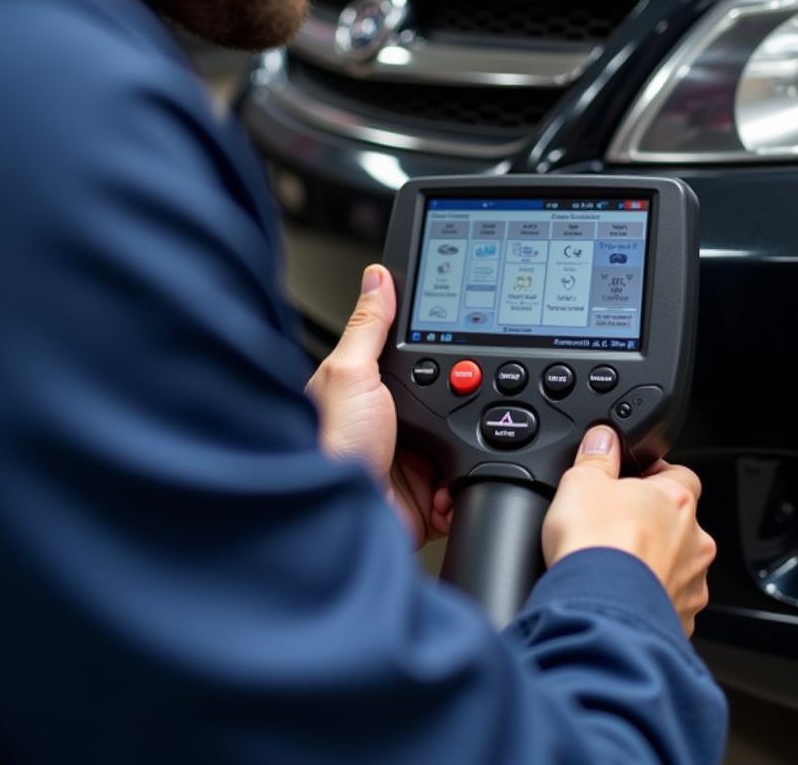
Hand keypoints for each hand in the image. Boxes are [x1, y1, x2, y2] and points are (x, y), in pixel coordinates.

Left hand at [304, 264, 451, 547]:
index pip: (419, 356)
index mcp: (372, 389)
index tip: (469, 340)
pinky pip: (465, 481)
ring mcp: (413, 458)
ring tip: (453, 445)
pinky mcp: (428, 494)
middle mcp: (394, 422)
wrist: (340, 520)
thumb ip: (367, 327)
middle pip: (449, 397)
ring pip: (463, 439)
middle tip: (465, 402)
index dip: (444, 349)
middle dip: (465, 403)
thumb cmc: (329, 447)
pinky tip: (453, 479)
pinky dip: (466, 482)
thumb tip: (378, 277)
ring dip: (468, 445)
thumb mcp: (348, 374)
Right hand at [542, 426, 715, 635]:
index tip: (634, 480)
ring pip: (678, 565)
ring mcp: (692, 584)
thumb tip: (603, 437)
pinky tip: (622, 596)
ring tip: (616, 567)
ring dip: (655, 564)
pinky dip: (650, 599)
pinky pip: (669, 602)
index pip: (681, 474)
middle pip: (679, 523)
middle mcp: (694, 541)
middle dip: (653, 524)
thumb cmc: (594, 545)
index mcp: (676, 500)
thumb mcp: (582, 481)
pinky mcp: (682, 620)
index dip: (656, 475)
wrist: (598, 609)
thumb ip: (597, 455)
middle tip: (617, 528)